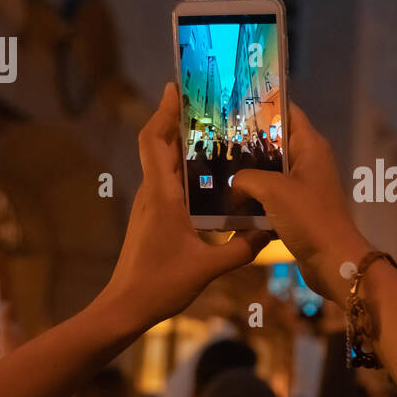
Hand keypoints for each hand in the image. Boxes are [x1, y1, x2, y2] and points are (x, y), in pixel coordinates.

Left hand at [98, 83, 269, 330]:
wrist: (124, 308)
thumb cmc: (160, 285)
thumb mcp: (207, 269)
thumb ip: (241, 249)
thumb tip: (272, 232)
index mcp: (162, 196)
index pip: (155, 141)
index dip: (163, 112)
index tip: (176, 87)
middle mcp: (152, 193)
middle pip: (157, 144)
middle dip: (175, 118)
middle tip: (204, 101)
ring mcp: (149, 205)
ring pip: (161, 162)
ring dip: (179, 142)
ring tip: (212, 129)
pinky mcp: (151, 217)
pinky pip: (166, 180)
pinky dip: (182, 166)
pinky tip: (206, 172)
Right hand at [233, 104, 371, 304]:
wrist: (333, 260)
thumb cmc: (309, 217)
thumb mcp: (273, 190)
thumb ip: (246, 178)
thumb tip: (233, 185)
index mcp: (310, 146)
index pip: (287, 112)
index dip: (263, 103)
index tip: (232, 101)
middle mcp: (308, 161)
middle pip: (273, 142)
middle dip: (246, 141)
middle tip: (212, 136)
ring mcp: (302, 186)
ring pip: (269, 171)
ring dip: (246, 173)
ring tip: (213, 166)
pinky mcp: (297, 209)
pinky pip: (269, 196)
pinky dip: (252, 197)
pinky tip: (227, 199)